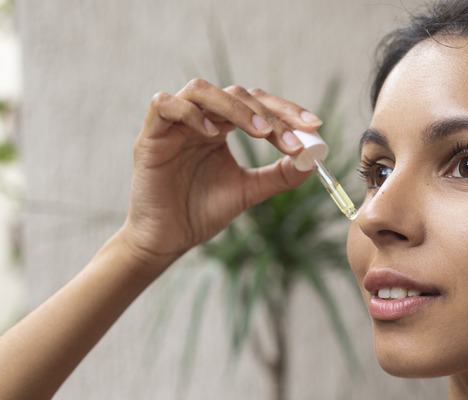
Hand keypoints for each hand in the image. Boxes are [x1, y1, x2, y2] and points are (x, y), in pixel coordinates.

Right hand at [120, 78, 319, 265]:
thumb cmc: (202, 212)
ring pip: (201, 90)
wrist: (167, 239)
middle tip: (290, 138)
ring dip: (235, 107)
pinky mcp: (150, 134)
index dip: (286, 111)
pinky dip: (191, 113)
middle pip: (236, 93)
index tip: (313, 126)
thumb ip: (279, 175)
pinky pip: (164, 105)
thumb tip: (312, 161)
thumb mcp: (249, 190)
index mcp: (222, 126)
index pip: (257, 104)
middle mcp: (199, 118)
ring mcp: (173, 123)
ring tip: (260, 132)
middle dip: (268, 113)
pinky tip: (213, 133)